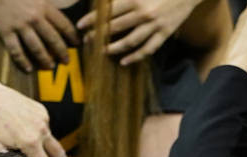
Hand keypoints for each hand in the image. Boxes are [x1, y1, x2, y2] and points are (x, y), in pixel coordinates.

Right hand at [0, 0, 77, 70]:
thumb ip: (48, 5)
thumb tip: (61, 16)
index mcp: (43, 6)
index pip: (63, 24)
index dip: (72, 36)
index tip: (77, 44)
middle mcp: (34, 17)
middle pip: (52, 39)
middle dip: (61, 52)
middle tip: (66, 61)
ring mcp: (19, 26)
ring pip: (36, 48)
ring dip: (45, 59)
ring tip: (50, 67)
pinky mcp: (5, 32)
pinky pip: (16, 50)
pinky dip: (23, 61)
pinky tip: (28, 69)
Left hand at [79, 0, 201, 65]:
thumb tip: (107, 2)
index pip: (108, 12)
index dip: (92, 20)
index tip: (81, 26)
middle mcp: (143, 13)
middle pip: (116, 28)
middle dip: (99, 35)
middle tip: (88, 40)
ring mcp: (154, 25)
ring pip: (130, 41)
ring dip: (115, 48)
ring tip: (104, 52)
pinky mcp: (164, 33)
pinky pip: (148, 49)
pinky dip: (135, 57)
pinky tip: (125, 61)